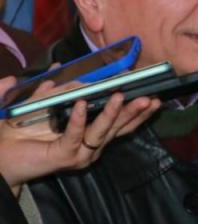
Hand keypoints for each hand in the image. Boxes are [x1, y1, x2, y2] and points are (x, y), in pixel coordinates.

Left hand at [0, 76, 160, 193]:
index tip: (153, 94)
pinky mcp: (64, 156)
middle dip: (136, 111)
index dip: (137, 110)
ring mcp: (79, 152)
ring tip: (121, 96)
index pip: (121, 123)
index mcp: (90, 133)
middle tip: (151, 97)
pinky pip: (75, 135)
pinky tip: (82, 104)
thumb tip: (58, 67)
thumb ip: (50, 88)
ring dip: (113, 112)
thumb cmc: (18, 133)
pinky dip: (80, 119)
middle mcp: (90, 145)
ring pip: (103, 131)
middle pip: (120, 127)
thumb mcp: (38, 104)